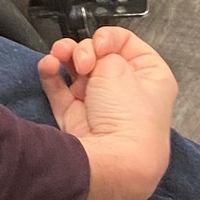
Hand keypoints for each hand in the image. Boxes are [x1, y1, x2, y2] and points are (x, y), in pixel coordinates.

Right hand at [38, 28, 176, 199]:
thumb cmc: (130, 117)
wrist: (112, 160)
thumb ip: (101, 52)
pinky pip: (59, 88)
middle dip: (85, 50)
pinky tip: (49, 65)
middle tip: (84, 61)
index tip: (100, 44)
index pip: (127, 44)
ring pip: (77, 69)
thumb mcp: (119, 67)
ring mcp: (99, 104)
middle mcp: (126, 91)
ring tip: (59, 54)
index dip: (109, 38)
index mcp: (150, 77)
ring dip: (65, 56)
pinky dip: (51, 73)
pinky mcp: (75, 117)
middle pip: (98, 54)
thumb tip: (90, 54)